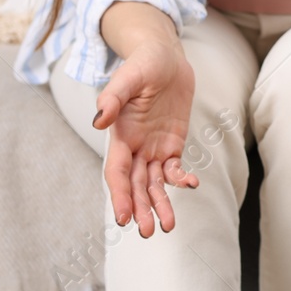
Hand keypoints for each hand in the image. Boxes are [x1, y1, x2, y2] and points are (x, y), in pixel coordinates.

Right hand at [91, 39, 199, 237]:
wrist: (166, 57)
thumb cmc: (143, 64)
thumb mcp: (128, 77)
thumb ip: (114, 98)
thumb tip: (99, 120)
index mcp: (119, 136)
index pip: (117, 173)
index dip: (119, 195)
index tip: (123, 218)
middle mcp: (135, 147)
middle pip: (136, 185)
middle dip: (141, 208)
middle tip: (150, 232)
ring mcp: (154, 147)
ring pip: (154, 183)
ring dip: (160, 203)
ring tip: (168, 226)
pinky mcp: (173, 144)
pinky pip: (175, 167)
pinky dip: (181, 178)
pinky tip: (191, 184)